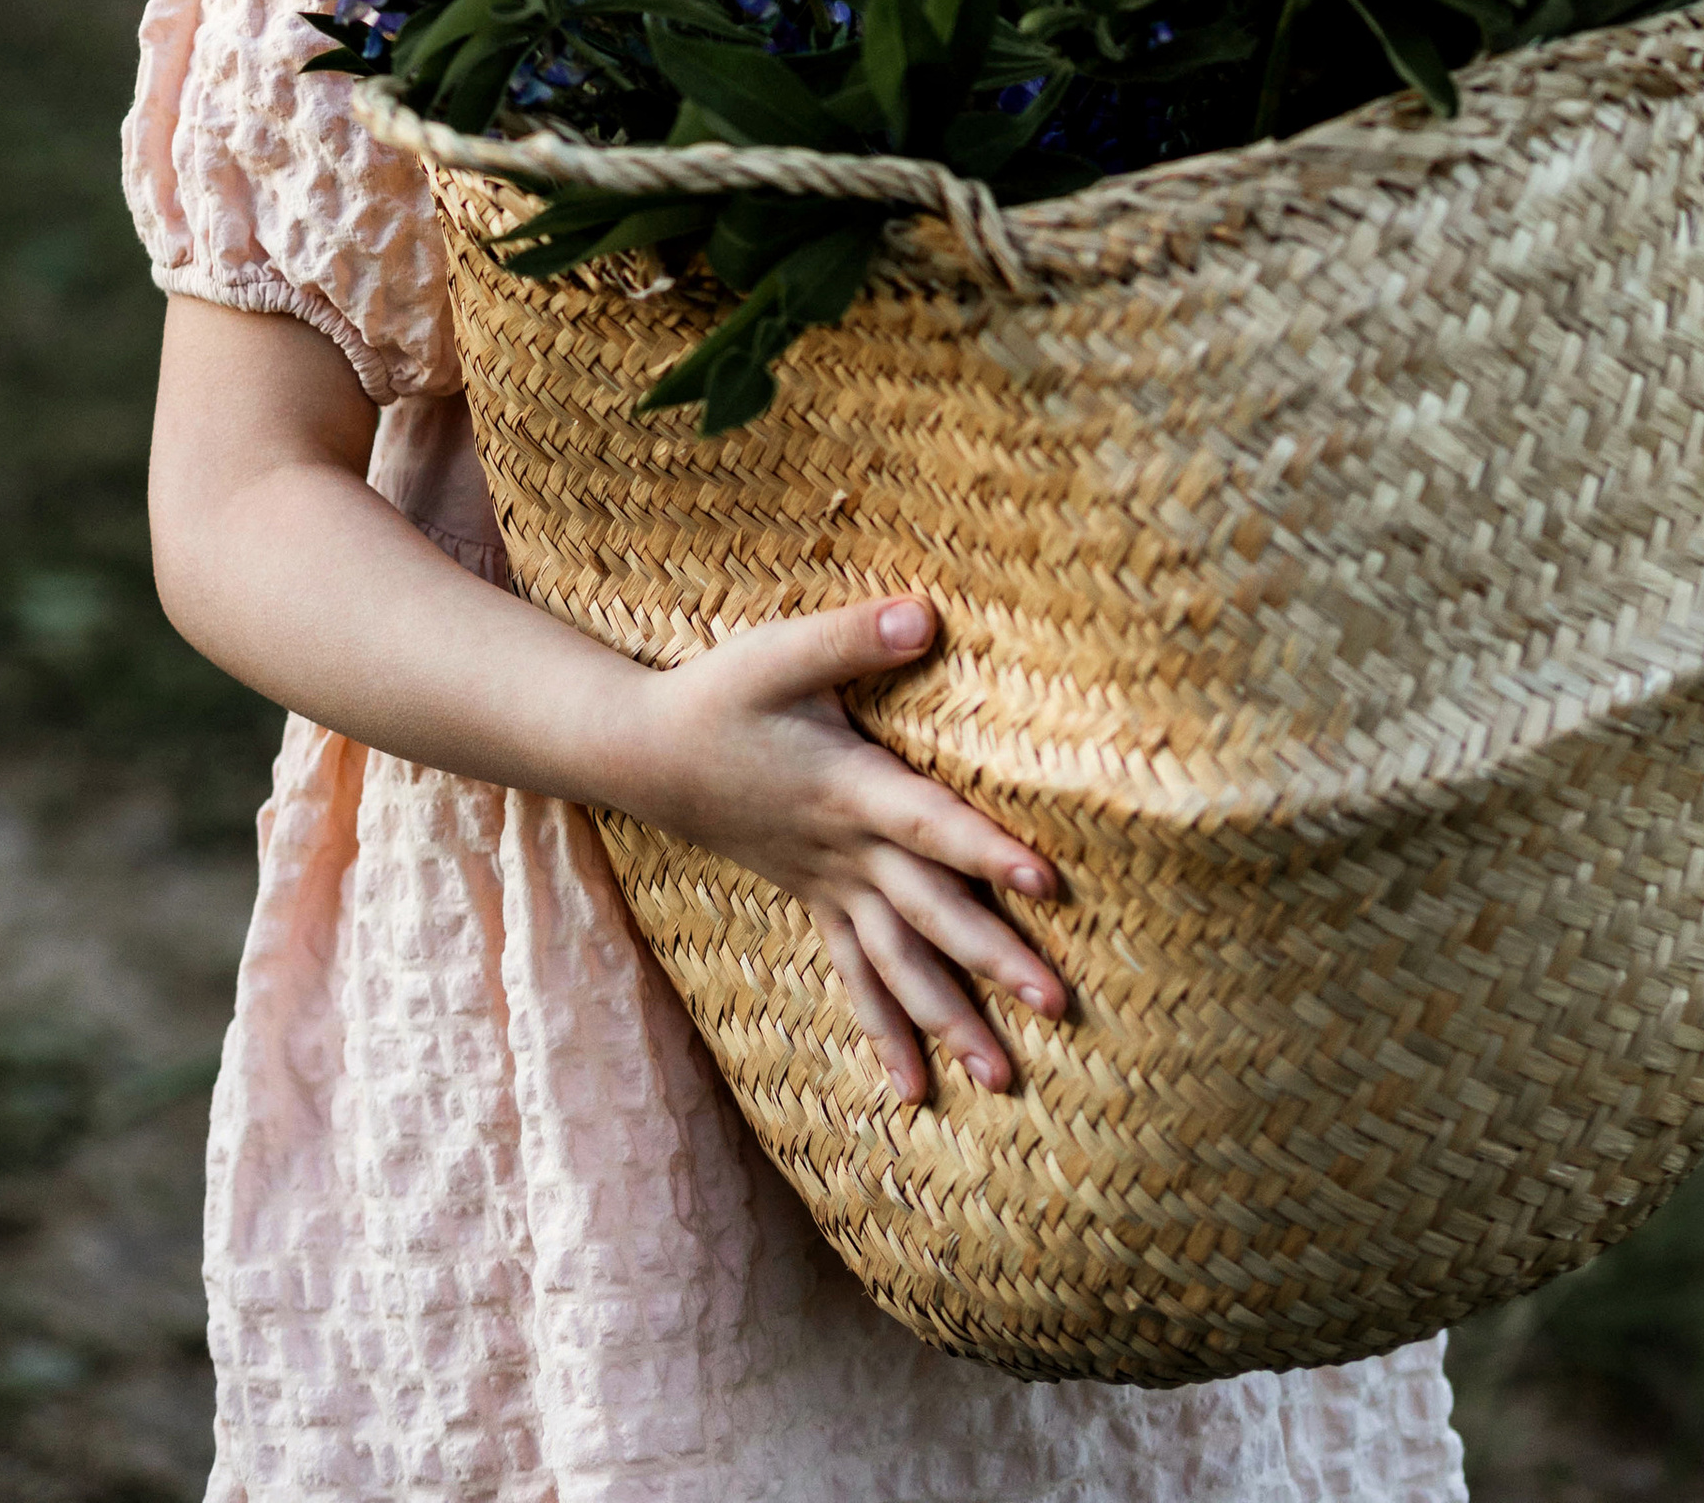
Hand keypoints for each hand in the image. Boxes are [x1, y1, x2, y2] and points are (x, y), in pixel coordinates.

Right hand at [607, 591, 1066, 1106]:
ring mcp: (830, 885)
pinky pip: (855, 978)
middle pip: (929, 914)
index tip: (1044, 882)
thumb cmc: (719, 694)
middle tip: (1057, 1006)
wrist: (647, 754)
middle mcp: (847, 850)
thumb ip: (855, 635)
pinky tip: (916, 1091)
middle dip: (993, 960)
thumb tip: (927, 613)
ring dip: (950, 1020)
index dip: (985, 849)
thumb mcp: (781, 651)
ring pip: (897, 965)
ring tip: (1003, 1079)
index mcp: (851, 788)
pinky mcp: (816, 899)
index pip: (930, 822)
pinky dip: (886, 1033)